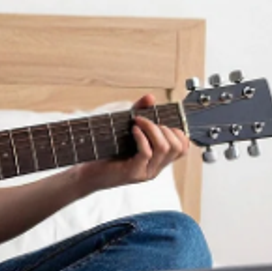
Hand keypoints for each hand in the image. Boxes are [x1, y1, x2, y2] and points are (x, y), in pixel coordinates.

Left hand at [74, 94, 189, 192]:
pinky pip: (146, 152)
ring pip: (164, 149)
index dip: (178, 132)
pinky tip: (133, 131)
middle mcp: (155, 167)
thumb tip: (150, 98)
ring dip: (152, 129)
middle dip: (164, 128)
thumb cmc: (107, 152)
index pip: (183, 148)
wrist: (88, 173)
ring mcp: (146, 171)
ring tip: (138, 123)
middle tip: (145, 121)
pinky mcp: (133, 172)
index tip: (160, 122)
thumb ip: (140, 113)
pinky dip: (141, 137)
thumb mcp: (126, 131)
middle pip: (177, 147)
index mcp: (158, 160)